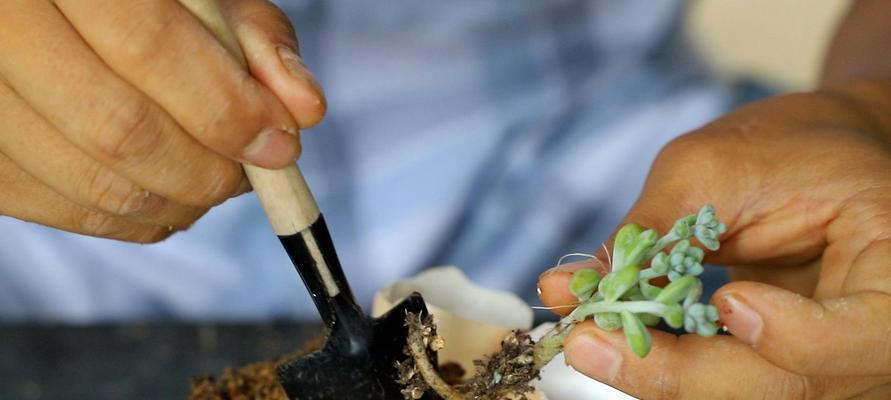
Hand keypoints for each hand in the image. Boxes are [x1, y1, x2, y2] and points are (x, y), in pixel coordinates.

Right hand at [0, 0, 324, 241]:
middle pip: (117, 128)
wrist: (54, 13)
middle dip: (206, 170)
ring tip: (213, 186)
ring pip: (85, 181)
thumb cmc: (140, 3)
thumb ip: (253, 38)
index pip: (148, 47)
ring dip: (173, 203)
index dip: (226, 107)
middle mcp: (0, 24)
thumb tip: (304, 110)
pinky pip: (49, 207)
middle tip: (247, 175)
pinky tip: (163, 201)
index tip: (280, 143)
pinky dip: (122, 219)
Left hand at [539, 88, 890, 397]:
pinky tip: (606, 340)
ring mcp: (827, 366)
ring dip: (657, 374)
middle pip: (784, 387)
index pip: (864, 337)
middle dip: (678, 374)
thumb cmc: (785, 146)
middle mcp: (871, 340)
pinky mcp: (778, 370)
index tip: (730, 300)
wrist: (816, 157)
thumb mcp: (716, 166)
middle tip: (587, 342)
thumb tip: (565, 288)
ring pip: (740, 395)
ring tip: (585, 337)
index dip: (796, 337)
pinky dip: (660, 366)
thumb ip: (652, 230)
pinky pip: (719, 384)